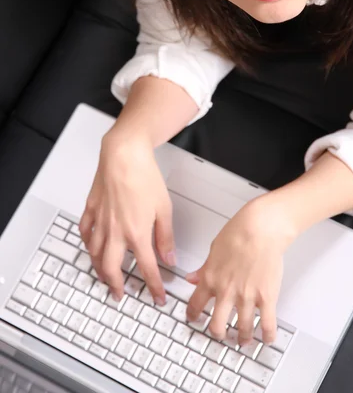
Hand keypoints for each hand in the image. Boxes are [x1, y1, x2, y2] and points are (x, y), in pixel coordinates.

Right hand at [79, 128, 175, 303]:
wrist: (124, 155)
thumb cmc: (143, 176)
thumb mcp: (164, 209)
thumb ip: (166, 237)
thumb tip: (169, 257)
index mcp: (137, 233)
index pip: (147, 268)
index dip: (153, 286)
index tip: (157, 296)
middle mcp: (116, 231)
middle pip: (112, 268)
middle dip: (117, 286)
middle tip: (121, 294)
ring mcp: (101, 221)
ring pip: (95, 254)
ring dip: (99, 270)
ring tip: (104, 277)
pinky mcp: (91, 209)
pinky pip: (85, 232)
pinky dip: (87, 244)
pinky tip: (90, 246)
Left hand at [185, 195, 295, 345]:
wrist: (260, 228)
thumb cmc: (239, 232)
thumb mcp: (214, 250)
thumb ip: (203, 268)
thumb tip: (192, 277)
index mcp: (210, 279)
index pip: (195, 306)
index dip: (193, 316)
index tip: (195, 319)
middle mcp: (226, 292)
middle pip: (217, 326)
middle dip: (218, 334)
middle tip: (221, 334)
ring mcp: (247, 297)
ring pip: (242, 329)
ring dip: (242, 338)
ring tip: (244, 340)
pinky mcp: (266, 297)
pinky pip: (267, 324)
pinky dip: (267, 335)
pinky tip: (266, 337)